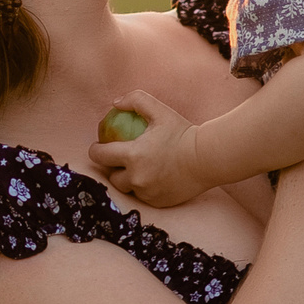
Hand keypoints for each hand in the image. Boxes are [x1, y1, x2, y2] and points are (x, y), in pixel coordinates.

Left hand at [88, 89, 205, 206]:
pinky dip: (144, 189)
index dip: (95, 150)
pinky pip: (143, 197)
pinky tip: (150, 179)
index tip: (99, 147)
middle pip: (111, 177)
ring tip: (133, 170)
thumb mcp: (159, 110)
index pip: (100, 156)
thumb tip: (115, 103)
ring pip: (127, 188)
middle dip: (111, 168)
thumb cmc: (183, 132)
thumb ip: (135, 101)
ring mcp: (146, 193)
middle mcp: (136, 178)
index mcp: (132, 155)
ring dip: (127, 180)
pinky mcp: (157, 202)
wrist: (207, 158)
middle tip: (118, 160)